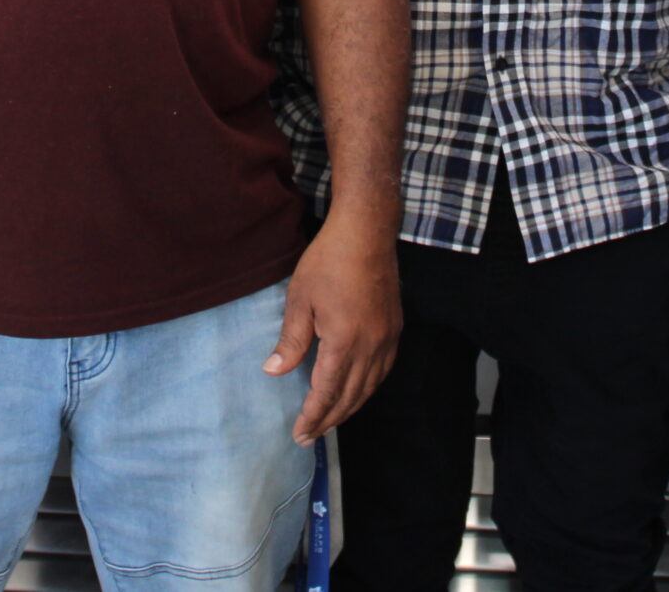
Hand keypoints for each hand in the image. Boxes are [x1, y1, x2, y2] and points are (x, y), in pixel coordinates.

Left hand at [266, 210, 400, 443]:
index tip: (298, 434)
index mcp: (343, 342)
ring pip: (369, 387)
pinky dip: (367, 388)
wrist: (366, 232)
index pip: (326, 393)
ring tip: (330, 420)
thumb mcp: (299, 300)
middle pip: (349, 397)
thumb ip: (290, 341)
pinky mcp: (394, 329)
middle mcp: (370, 347)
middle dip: (328, 420)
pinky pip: (382, 371)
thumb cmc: (329, 262)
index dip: (312, 417)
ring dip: (349, 408)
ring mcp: (386, 339)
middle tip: (309, 436)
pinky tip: (357, 391)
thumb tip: (274, 372)